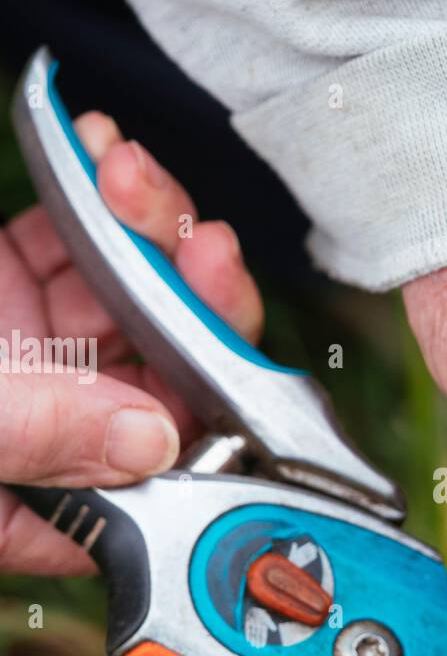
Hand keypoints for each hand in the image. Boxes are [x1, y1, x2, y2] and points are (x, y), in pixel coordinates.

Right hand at [0, 114, 262, 574]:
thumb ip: (28, 438)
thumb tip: (149, 438)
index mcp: (39, 504)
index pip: (160, 470)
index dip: (209, 403)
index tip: (217, 328)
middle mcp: (54, 433)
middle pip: (167, 369)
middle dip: (191, 296)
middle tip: (190, 238)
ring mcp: (37, 356)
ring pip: (137, 296)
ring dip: (145, 229)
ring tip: (123, 171)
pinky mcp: (9, 286)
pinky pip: (78, 243)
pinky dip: (94, 196)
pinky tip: (93, 151)